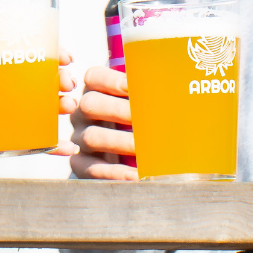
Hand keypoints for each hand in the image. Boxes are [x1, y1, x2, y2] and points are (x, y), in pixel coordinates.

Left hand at [0, 49, 78, 162]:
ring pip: (40, 108)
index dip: (49, 50)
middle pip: (40, 79)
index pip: (24, 53)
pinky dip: (48, 145)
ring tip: (67, 108)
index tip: (64, 54)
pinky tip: (65, 148)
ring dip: (59, 106)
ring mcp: (1, 114)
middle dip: (60, 79)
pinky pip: (29, 141)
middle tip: (66, 84)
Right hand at [69, 65, 137, 179]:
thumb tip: (173, 89)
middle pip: (90, 104)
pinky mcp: (80, 164)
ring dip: (120, 142)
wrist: (122, 157)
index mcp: (95, 92)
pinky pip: (91, 168)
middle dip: (118, 110)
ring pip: (91, 137)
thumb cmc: (136, 124)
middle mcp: (82, 113)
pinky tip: (135, 175)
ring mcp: (79, 138)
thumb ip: (148, 97)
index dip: (111, 80)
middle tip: (144, 119)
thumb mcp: (138, 106)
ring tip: (143, 149)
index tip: (130, 86)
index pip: (94, 78)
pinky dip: (115, 172)